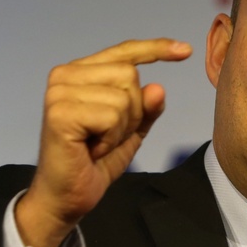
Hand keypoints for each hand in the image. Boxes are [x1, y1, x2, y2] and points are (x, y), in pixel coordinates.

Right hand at [15, 38, 192, 246]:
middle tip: (107, 136)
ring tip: (98, 144)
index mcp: (80, 72)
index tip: (186, 50)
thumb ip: (146, 108)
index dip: (155, 49)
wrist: (68, 196)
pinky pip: (111, 116)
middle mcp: (65, 75)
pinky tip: (92, 149)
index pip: (124, 53)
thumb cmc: (94, 162)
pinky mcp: (60, 112)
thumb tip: (158, 87)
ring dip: (121, 129)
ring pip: (124, 97)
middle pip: (130, 75)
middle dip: (133, 112)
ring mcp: (60, 91)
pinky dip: (111, 139)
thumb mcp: (131, 131)